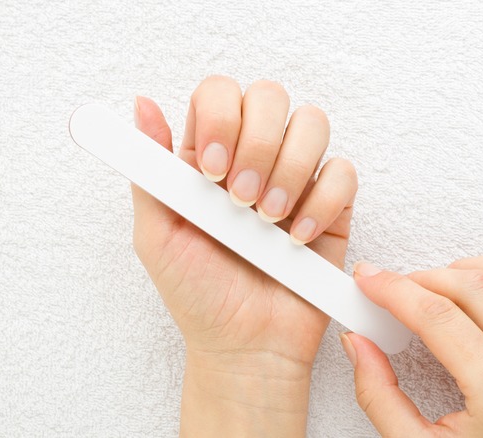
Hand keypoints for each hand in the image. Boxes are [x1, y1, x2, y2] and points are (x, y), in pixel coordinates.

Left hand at [132, 76, 356, 435]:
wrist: (247, 345)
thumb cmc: (199, 295)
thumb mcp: (156, 235)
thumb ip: (149, 170)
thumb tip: (140, 104)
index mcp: (209, 155)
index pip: (220, 93)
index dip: (220, 117)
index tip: (209, 170)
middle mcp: (255, 156)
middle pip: (270, 96)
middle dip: (256, 144)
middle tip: (239, 199)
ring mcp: (297, 178)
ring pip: (312, 123)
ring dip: (289, 170)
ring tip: (267, 220)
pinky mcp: (332, 205)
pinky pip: (342, 171)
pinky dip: (321, 203)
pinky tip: (296, 238)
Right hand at [343, 257, 482, 436]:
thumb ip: (379, 395)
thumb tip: (358, 344)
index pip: (436, 315)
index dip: (393, 289)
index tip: (368, 281)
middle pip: (473, 285)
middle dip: (422, 277)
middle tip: (390, 288)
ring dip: (466, 270)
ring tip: (434, 287)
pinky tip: (479, 295)